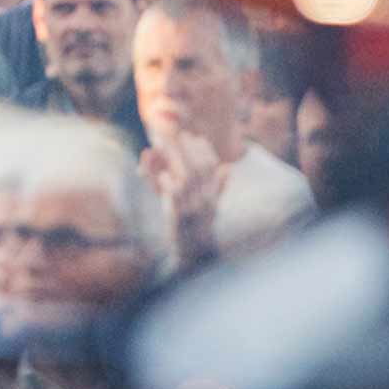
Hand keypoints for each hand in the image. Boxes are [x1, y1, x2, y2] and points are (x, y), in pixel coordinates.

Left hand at [142, 134, 230, 269]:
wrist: (191, 255)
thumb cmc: (197, 228)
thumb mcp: (209, 207)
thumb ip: (218, 187)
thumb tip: (228, 168)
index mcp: (212, 196)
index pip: (212, 167)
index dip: (204, 150)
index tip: (195, 137)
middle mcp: (205, 201)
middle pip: (198, 168)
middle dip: (187, 148)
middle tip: (176, 133)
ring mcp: (193, 208)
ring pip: (185, 177)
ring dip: (173, 158)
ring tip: (160, 145)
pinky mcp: (178, 216)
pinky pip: (173, 194)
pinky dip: (166, 181)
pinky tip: (160, 174)